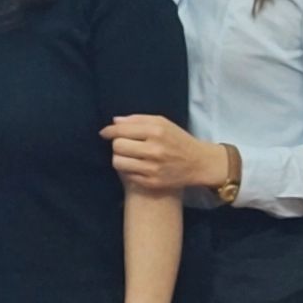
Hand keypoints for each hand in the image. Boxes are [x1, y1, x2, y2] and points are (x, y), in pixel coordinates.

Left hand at [104, 115, 227, 197]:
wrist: (198, 163)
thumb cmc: (178, 140)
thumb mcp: (162, 123)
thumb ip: (138, 120)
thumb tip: (114, 121)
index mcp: (156, 131)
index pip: (122, 130)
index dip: (109, 131)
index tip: (105, 133)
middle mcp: (154, 150)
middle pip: (117, 146)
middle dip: (117, 144)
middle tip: (124, 144)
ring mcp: (153, 168)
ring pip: (118, 162)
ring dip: (119, 158)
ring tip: (128, 155)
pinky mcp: (152, 182)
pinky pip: (127, 175)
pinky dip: (128, 169)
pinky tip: (136, 165)